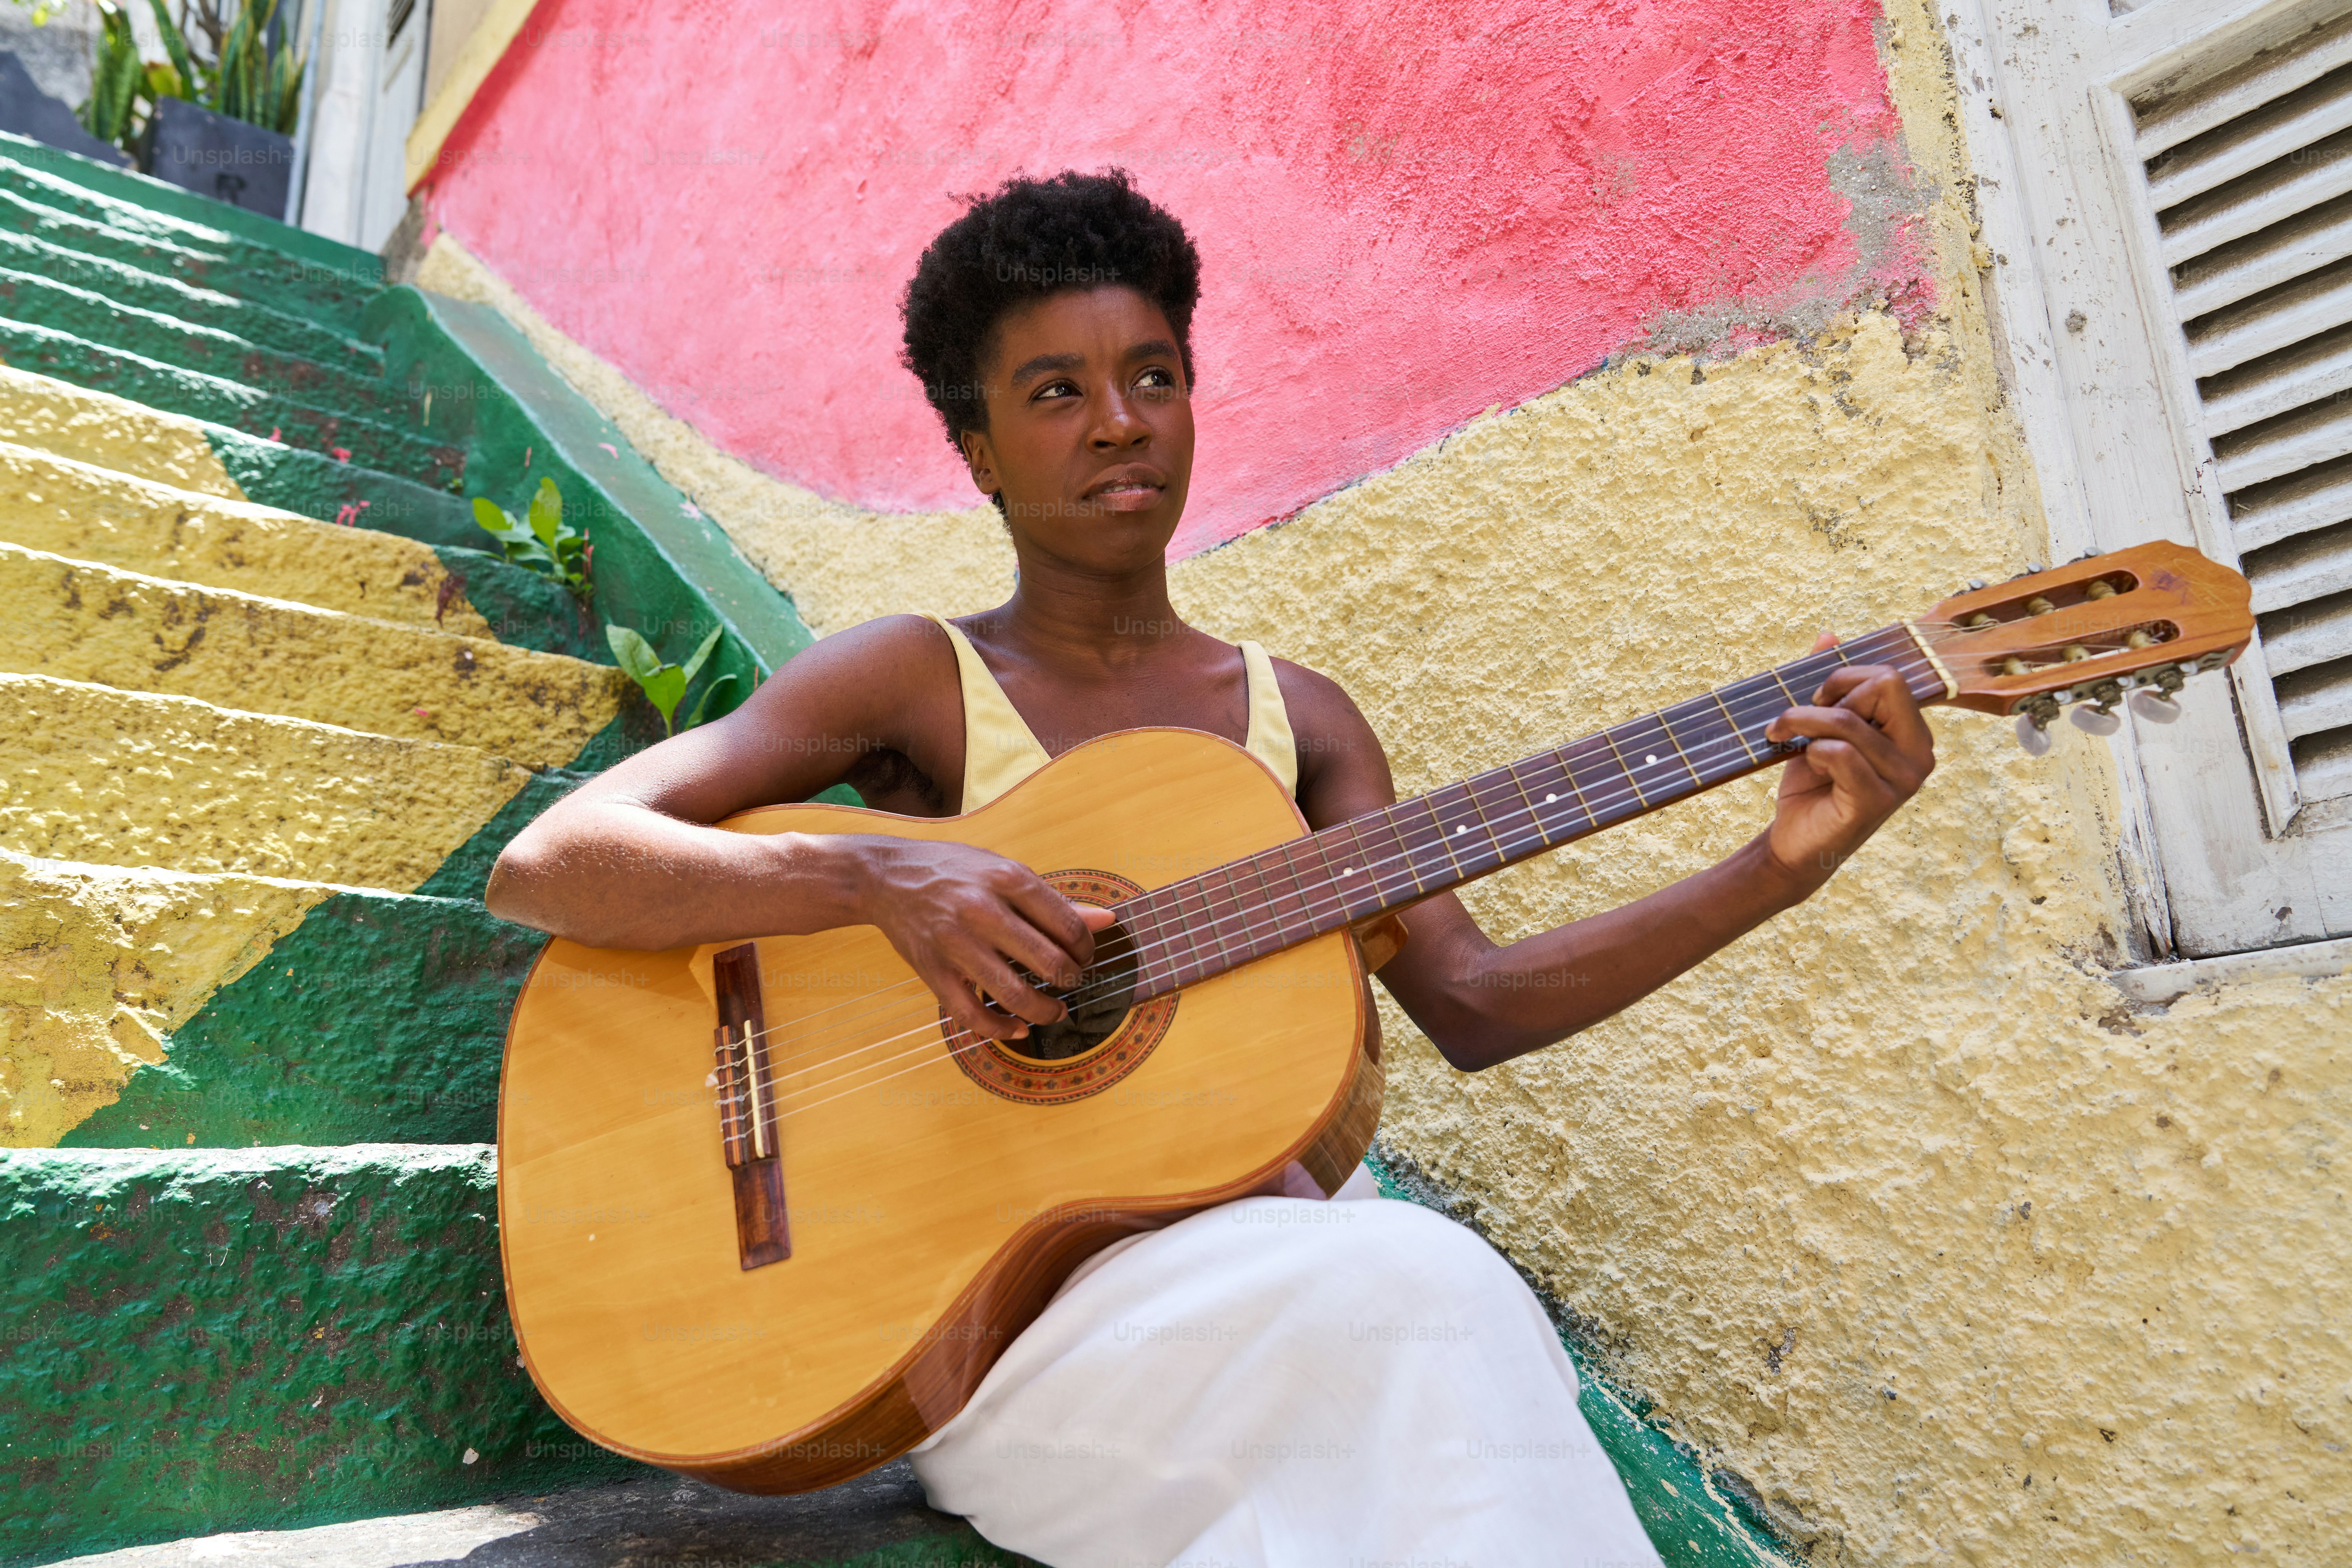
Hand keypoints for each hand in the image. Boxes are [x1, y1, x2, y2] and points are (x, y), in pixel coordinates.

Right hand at [851, 836, 1116, 1041]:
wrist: (885, 876)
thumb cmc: (954, 871)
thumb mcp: (1005, 871)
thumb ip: (1056, 900)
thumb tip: (1108, 920)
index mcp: (1007, 879)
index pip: (1068, 925)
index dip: (1087, 947)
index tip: (1084, 954)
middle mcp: (983, 911)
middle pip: (1049, 962)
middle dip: (1072, 979)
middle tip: (1072, 980)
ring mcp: (956, 944)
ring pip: (1015, 995)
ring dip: (1045, 1011)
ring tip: (1055, 1010)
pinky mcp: (933, 972)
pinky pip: (973, 1016)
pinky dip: (1001, 1029)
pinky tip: (1017, 1028)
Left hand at [1759, 632, 1935, 895]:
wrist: (1795, 843)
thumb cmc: (1812, 784)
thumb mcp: (1819, 727)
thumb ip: (1831, 683)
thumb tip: (1828, 635)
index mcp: (1913, 732)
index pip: (1890, 676)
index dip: (1845, 679)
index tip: (1817, 701)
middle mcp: (1920, 754)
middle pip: (1882, 685)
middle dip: (1829, 695)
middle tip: (1800, 720)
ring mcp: (1902, 780)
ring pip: (1848, 720)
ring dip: (1803, 723)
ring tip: (1786, 740)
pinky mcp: (1875, 800)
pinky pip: (1839, 753)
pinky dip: (1811, 752)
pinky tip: (1806, 766)